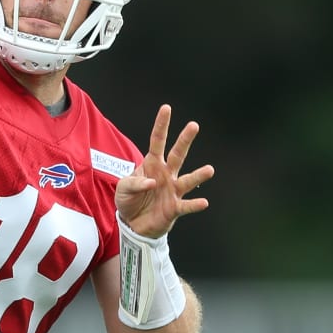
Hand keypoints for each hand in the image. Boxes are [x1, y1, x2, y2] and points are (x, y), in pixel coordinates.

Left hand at [116, 104, 214, 238]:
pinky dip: (195, 204)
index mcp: (152, 164)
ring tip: (209, 169)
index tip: (166, 108)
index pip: (157, 141)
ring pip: (187, 180)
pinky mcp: (175, 208)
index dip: (161, 126)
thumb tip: (152, 182)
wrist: (134, 223)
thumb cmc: (129, 200)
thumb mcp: (123, 187)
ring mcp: (172, 191)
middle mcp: (166, 174)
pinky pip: (187, 205)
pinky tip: (204, 202)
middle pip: (177, 154)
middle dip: (184, 140)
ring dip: (198, 175)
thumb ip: (134, 182)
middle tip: (193, 125)